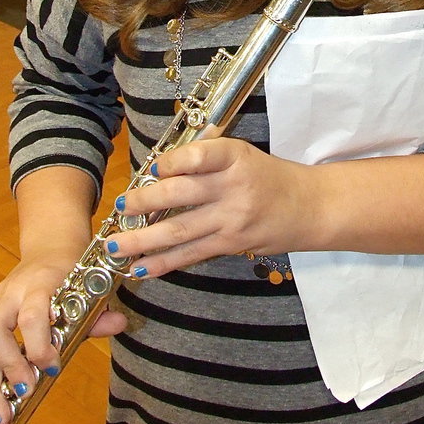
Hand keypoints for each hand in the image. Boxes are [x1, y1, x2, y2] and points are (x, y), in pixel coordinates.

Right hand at [0, 254, 126, 423]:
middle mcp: (10, 294)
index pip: (31, 314)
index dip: (39, 344)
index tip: (53, 367)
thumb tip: (119, 324)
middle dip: (7, 367)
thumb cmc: (71, 271)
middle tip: (22, 394)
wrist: (49, 248)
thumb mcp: (88, 286)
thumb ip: (99, 313)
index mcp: (39, 283)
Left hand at [101, 138, 317, 278]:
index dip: (171, 162)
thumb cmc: (270, 177)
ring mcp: (233, 219)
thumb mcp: (243, 154)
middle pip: (181, 193)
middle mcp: (234, 187)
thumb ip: (206, 155)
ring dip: (142, 239)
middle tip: (120, 206)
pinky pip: (191, 254)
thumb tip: (159, 164)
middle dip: (144, 201)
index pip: (199, 155)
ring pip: (180, 229)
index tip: (151, 168)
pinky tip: (140, 268)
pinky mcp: (232, 244)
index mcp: (235, 157)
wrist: (309, 207)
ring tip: (115, 246)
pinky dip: (163, 263)